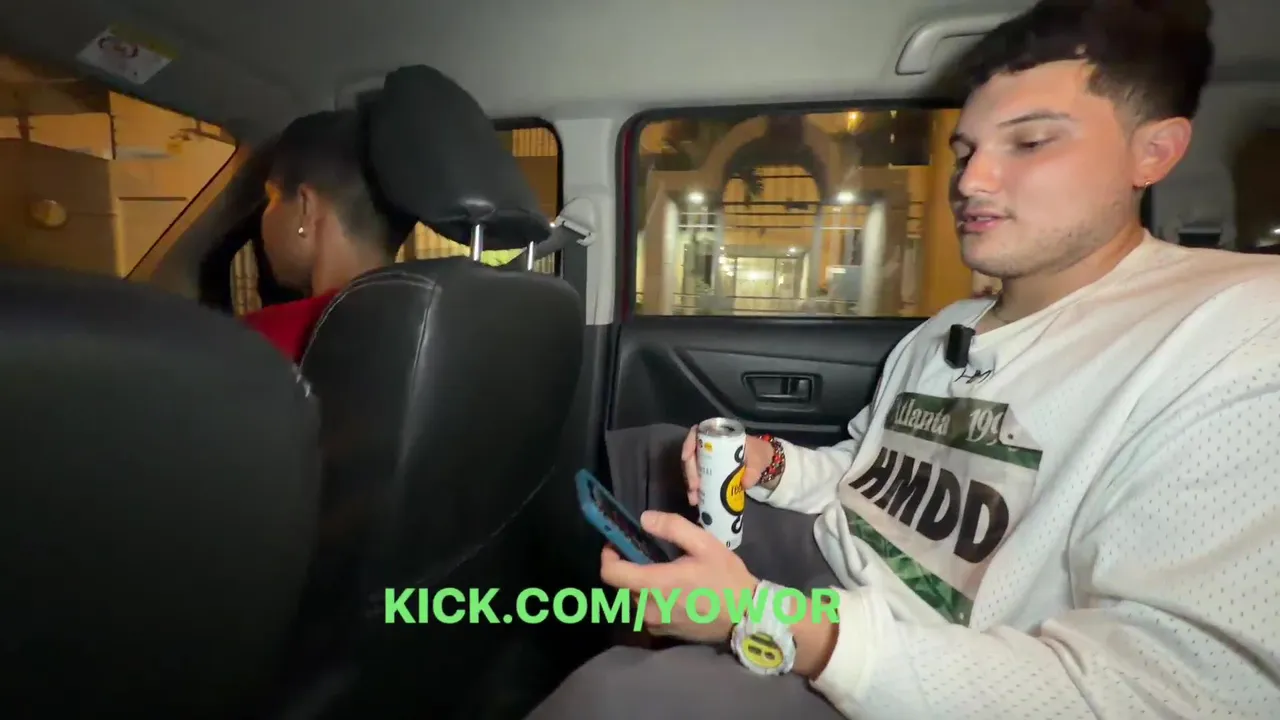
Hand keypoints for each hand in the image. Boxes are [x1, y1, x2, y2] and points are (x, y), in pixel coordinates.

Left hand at [601, 510, 756, 642]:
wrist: (746, 616)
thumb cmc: (725, 578)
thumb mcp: (704, 544)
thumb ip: (672, 528)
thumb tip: (644, 519)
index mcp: (655, 584)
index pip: (611, 573)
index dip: (608, 556)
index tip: (616, 543)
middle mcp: (648, 608)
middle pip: (620, 586)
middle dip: (626, 567)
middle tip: (642, 552)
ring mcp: (655, 624)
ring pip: (632, 600)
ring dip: (638, 584)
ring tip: (659, 571)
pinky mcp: (663, 633)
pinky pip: (645, 613)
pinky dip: (649, 599)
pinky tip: (669, 591)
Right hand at [681, 426, 773, 506]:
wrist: (762, 462)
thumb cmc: (758, 454)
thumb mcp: (758, 459)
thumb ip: (753, 470)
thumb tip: (743, 483)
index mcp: (719, 436)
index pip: (697, 433)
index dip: (688, 443)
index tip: (686, 457)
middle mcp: (709, 446)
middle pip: (692, 454)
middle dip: (690, 471)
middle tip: (694, 486)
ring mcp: (707, 459)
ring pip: (692, 468)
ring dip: (690, 483)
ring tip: (694, 498)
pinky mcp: (708, 472)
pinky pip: (697, 479)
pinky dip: (695, 490)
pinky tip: (696, 500)